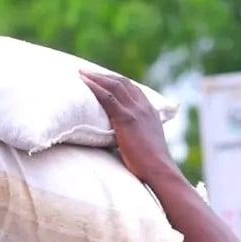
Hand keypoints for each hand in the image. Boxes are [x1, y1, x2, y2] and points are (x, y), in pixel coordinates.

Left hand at [80, 70, 177, 185]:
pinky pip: (108, 98)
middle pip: (122, 83)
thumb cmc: (149, 166)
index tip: (103, 79)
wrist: (159, 170)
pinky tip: (84, 82)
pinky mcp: (126, 119)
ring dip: (96, 77)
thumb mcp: (144, 146)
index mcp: (150, 112)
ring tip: (81, 73)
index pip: (133, 89)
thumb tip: (120, 143)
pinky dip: (95, 87)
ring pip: (114, 86)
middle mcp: (144, 107)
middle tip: (87, 72)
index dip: (117, 82)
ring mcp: (136, 111)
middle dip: (104, 76)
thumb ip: (134, 138)